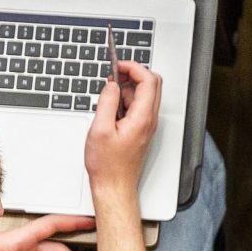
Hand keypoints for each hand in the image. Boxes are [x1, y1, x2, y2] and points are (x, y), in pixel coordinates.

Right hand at [84, 58, 161, 201]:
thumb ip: (106, 102)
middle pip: (152, 84)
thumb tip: (111, 84)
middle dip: (133, 74)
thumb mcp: (100, 129)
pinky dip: (125, 100)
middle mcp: (149, 120)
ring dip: (127, 88)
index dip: (134, 67)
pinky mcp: (141, 129)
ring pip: (144, 95)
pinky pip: (138, 106)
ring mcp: (147, 124)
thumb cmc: (107, 165)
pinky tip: (110, 109)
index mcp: (142, 117)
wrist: (114, 186)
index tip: (118, 64)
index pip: (149, 80)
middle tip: (113, 74)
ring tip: (107, 96)